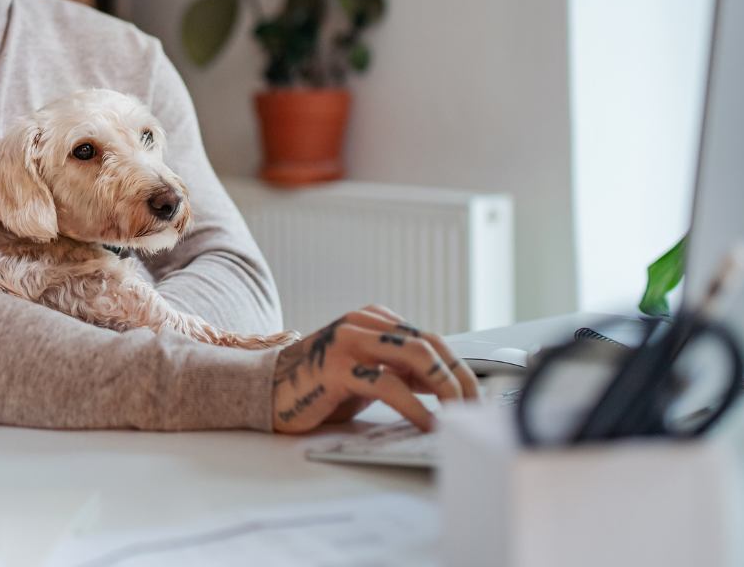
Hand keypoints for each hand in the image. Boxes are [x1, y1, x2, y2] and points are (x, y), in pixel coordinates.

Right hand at [269, 305, 479, 433]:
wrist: (266, 390)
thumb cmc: (319, 386)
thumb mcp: (368, 372)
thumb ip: (402, 371)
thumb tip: (449, 386)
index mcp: (372, 319)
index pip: (430, 339)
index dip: (459, 368)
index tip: (477, 396)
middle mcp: (362, 324)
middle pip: (428, 345)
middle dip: (458, 378)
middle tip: (474, 408)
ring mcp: (348, 342)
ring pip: (415, 357)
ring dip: (445, 389)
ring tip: (457, 416)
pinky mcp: (337, 368)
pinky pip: (388, 384)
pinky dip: (415, 407)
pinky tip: (426, 423)